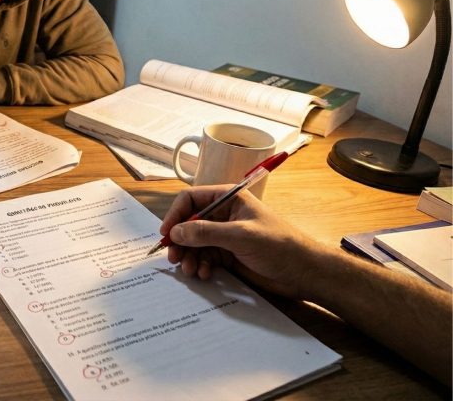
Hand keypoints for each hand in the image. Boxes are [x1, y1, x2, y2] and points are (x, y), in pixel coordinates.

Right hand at [160, 185, 323, 299]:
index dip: (176, 214)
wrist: (306, 273)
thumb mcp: (241, 236)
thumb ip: (206, 232)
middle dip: (180, 240)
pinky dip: (201, 265)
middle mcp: (224, 215)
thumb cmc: (279, 246)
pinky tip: (204, 274)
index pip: (192, 199)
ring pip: (195, 243)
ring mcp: (226, 236)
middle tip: (173, 258)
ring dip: (189, 256)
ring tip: (190, 271)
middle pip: (190, 223)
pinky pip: (205, 257)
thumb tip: (175, 232)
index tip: (166, 233)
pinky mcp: (229, 255)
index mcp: (229, 199)